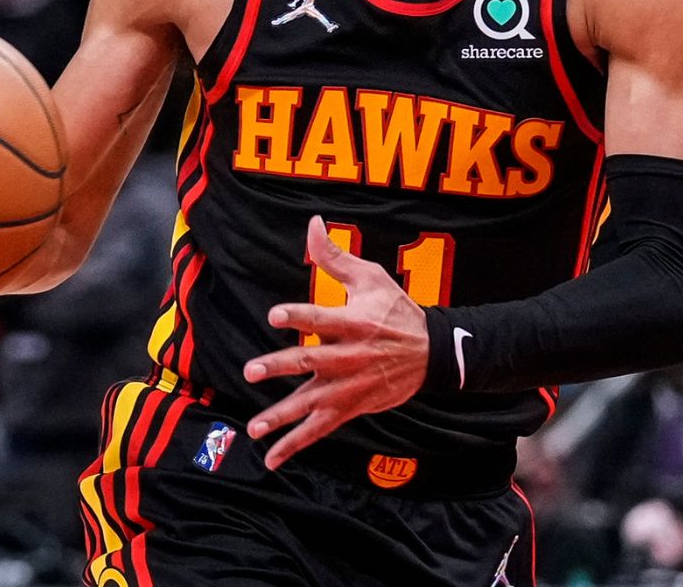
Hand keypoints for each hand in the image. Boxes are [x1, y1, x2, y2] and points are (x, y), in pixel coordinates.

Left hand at [243, 216, 428, 468]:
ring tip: (255, 426)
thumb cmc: (396, 311)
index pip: (322, 318)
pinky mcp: (350, 408)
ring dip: (282, 416)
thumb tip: (312, 224)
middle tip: (252, 371)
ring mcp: (349, 387)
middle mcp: (349, 357)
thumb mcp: (371, 278)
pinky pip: (319, 429)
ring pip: (311, 404)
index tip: (275, 315)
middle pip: (311, 362)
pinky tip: (270, 458)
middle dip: (281, 367)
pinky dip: (295, 445)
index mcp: (354, 323)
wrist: (431, 353)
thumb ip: (335, 257)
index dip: (299, 315)